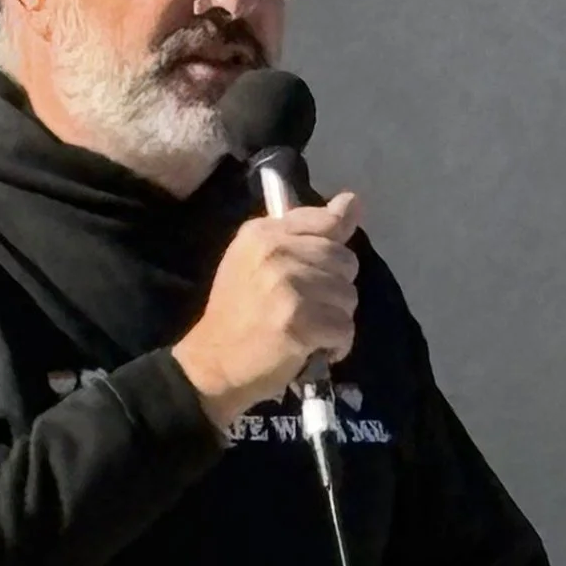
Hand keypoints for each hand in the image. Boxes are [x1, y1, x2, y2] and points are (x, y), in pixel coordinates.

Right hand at [172, 192, 362, 429]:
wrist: (212, 364)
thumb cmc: (239, 313)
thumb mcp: (260, 260)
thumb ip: (307, 231)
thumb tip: (353, 201)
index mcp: (264, 232)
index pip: (327, 223)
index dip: (332, 254)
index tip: (314, 275)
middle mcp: (276, 252)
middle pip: (346, 262)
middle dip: (334, 291)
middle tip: (307, 309)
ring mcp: (288, 287)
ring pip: (349, 297)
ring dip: (336, 321)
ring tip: (308, 330)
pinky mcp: (299, 322)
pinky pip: (344, 329)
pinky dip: (336, 345)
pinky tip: (314, 349)